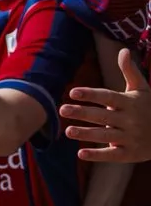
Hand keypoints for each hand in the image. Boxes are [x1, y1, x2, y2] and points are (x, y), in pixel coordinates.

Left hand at [62, 48, 150, 162]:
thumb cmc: (149, 108)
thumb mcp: (142, 89)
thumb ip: (130, 71)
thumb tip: (124, 50)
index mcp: (130, 103)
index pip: (108, 97)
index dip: (91, 94)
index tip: (73, 92)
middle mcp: (130, 120)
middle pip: (103, 115)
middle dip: (83, 113)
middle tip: (62, 109)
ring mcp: (130, 137)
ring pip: (106, 135)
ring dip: (87, 134)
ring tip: (68, 131)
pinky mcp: (130, 153)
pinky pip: (113, 155)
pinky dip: (98, 155)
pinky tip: (80, 154)